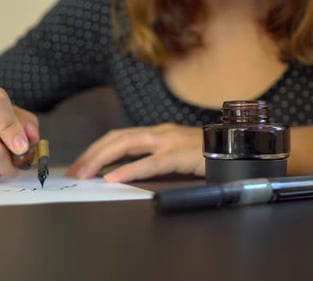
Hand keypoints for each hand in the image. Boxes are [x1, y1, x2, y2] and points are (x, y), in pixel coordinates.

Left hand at [66, 123, 204, 181]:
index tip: (81, 165)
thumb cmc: (206, 154)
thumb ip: (153, 158)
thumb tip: (126, 172)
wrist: (237, 148)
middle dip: (92, 153)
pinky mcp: (179, 154)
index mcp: (156, 133)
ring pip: (127, 144)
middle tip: (75, 171)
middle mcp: (159, 132)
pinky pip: (151, 162)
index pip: (119, 136)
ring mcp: (169, 141)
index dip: (97, 149)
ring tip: (86, 173)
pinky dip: (130, 170)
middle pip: (117, 138)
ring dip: (102, 159)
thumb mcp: (175, 154)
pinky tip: (114, 179)